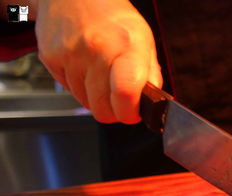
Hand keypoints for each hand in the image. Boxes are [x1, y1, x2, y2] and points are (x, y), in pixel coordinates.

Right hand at [35, 0, 161, 123]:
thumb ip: (150, 75)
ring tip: (101, 73)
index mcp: (126, 46)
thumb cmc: (113, 18)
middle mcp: (96, 49)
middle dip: (113, 110)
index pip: (126, 94)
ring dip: (95, 96)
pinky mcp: (50, 57)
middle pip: (102, 109)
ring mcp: (70, 54)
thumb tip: (153, 103)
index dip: (130, 113)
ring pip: (85, 102)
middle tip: (119, 98)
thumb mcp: (144, 40)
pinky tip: (84, 66)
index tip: (133, 112)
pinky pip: (68, 90)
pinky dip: (79, 85)